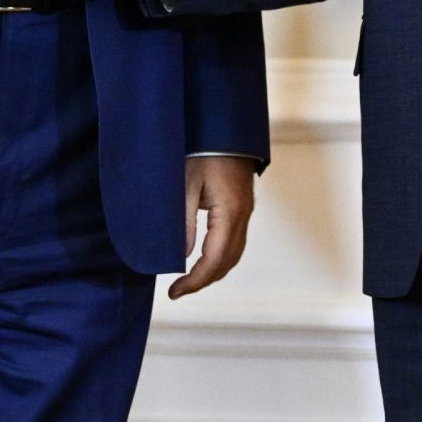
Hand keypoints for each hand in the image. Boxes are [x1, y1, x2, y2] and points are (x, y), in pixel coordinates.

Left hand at [170, 156, 254, 298]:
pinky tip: (204, 259)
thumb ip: (184, 223)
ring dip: (213, 271)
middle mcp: (242, 216)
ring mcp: (246, 212)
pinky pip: (235, 242)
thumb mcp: (186, 185)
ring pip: (234, 255)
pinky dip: (220, 257)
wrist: (226, 129)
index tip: (175, 291)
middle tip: (178, 290)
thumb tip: (182, 256)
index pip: (214, 260)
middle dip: (203, 281)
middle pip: (227, 262)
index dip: (195, 281)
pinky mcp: (243, 207)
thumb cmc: (205, 151)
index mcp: (229, 212)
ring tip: (189, 279)